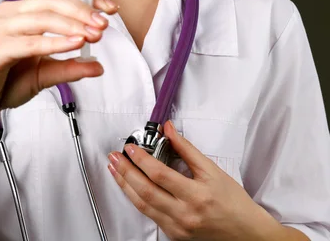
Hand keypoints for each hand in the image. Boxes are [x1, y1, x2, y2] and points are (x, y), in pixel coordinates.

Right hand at [0, 0, 117, 120]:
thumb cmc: (5, 81)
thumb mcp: (44, 75)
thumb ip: (70, 68)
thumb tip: (98, 66)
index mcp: (24, 12)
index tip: (111, 9)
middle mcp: (12, 14)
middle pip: (53, 1)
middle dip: (83, 11)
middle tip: (104, 24)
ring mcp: (1, 29)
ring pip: (43, 18)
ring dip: (72, 25)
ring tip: (93, 34)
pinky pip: (30, 42)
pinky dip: (54, 42)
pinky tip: (74, 44)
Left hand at [107, 120, 278, 239]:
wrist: (245, 233)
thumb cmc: (233, 201)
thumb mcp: (212, 170)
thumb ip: (187, 149)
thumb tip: (169, 130)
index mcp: (196, 195)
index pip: (160, 174)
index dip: (141, 159)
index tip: (131, 148)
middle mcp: (185, 214)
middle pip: (146, 191)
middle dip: (126, 172)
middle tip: (115, 157)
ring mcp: (177, 227)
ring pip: (143, 206)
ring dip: (125, 186)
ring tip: (115, 170)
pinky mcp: (174, 235)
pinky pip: (150, 216)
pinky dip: (136, 200)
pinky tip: (130, 188)